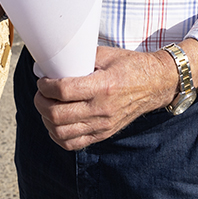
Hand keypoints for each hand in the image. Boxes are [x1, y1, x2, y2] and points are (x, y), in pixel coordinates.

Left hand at [33, 46, 177, 150]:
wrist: (155, 84)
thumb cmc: (130, 66)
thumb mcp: (105, 55)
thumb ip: (80, 58)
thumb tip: (53, 61)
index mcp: (102, 86)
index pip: (63, 91)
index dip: (45, 86)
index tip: (43, 80)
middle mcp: (102, 109)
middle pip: (57, 115)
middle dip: (41, 103)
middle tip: (41, 93)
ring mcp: (103, 125)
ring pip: (61, 132)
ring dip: (47, 120)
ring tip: (47, 107)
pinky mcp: (103, 134)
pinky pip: (73, 143)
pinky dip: (58, 135)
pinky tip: (56, 123)